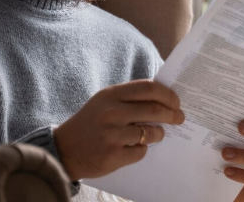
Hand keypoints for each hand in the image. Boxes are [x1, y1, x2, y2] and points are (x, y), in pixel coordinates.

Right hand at [53, 79, 184, 178]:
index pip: (148, 88)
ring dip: (159, 134)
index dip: (167, 95)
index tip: (176, 101)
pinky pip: (140, 151)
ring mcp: (112, 134)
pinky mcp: (112, 155)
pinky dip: (142, 150)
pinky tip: (134, 147)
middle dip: (172, 114)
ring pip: (151, 133)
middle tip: (179, 118)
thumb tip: (163, 97)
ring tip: (157, 134)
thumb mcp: (105, 102)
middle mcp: (111, 112)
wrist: (64, 149)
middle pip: (154, 109)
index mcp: (111, 95)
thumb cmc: (91, 122)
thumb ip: (130, 97)